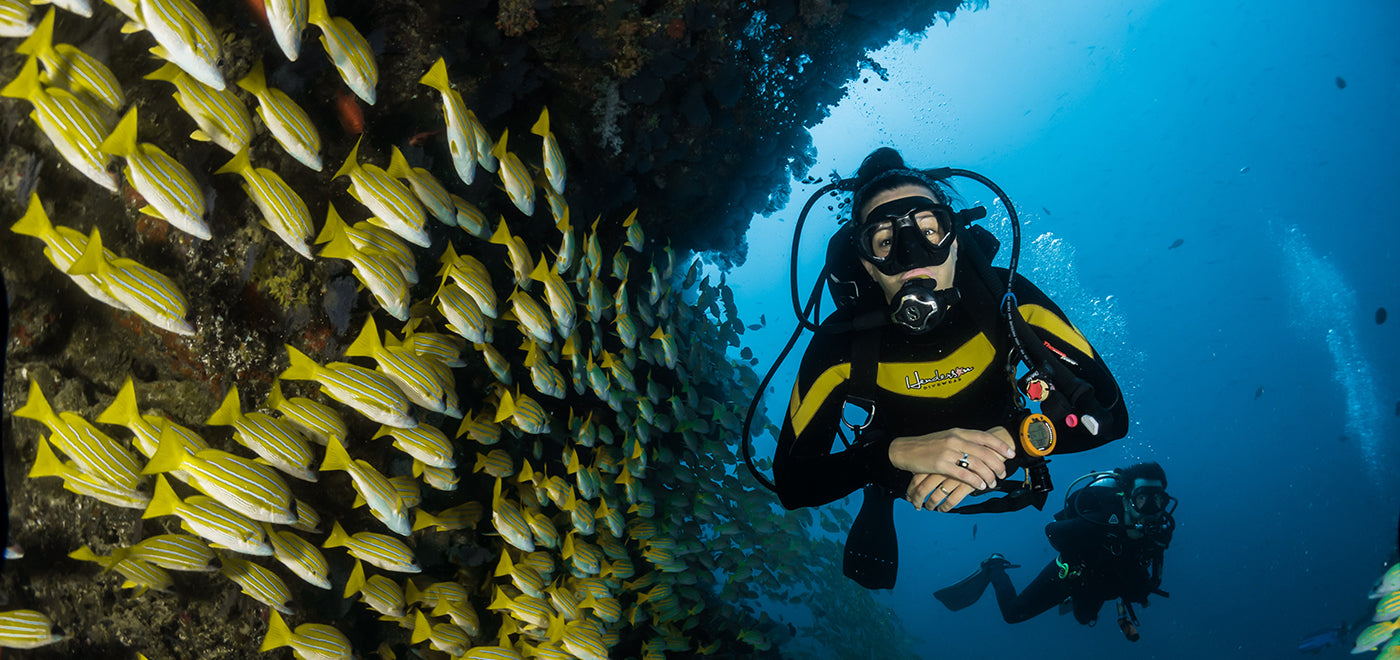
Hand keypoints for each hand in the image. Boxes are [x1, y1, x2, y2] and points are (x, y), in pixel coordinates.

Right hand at [889, 427, 1015, 511]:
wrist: (905, 449)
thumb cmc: (927, 445)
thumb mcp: (947, 437)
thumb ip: (963, 441)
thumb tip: (981, 449)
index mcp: (958, 432)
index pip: (985, 437)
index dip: (1000, 445)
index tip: (1011, 453)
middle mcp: (955, 440)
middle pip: (984, 452)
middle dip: (997, 464)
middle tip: (1003, 473)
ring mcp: (948, 452)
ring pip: (976, 464)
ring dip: (988, 475)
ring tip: (993, 483)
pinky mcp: (941, 465)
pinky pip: (964, 474)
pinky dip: (975, 481)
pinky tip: (980, 486)